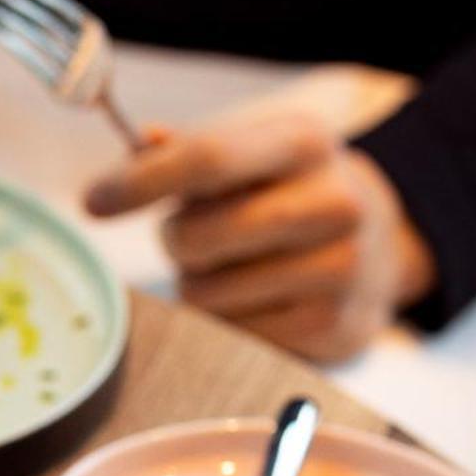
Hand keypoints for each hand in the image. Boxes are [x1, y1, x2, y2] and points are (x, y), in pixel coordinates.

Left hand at [84, 109, 435, 362]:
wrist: (382, 246)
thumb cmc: (290, 193)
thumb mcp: (254, 155)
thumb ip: (190, 150)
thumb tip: (139, 142)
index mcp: (306, 143)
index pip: (208, 159)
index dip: (140, 182)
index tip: (93, 201)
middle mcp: (334, 202)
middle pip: (196, 236)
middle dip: (176, 240)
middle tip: (198, 235)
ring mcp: (340, 268)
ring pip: (204, 293)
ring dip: (200, 284)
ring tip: (239, 265)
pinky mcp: (331, 326)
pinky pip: (229, 333)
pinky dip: (226, 319)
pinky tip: (260, 298)